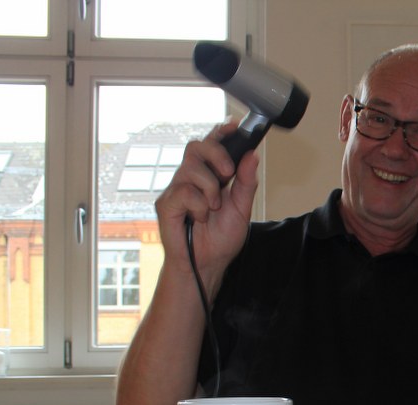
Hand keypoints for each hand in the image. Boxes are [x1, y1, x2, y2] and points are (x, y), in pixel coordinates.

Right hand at [154, 120, 259, 289]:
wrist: (208, 265)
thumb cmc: (220, 239)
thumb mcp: (242, 209)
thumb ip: (245, 183)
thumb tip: (252, 156)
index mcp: (210, 176)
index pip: (211, 145)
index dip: (219, 132)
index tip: (233, 126)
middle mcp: (191, 179)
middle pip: (196, 146)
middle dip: (216, 154)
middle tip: (228, 174)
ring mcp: (177, 190)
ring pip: (191, 168)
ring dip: (210, 188)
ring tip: (213, 209)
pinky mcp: (166, 204)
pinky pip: (183, 191)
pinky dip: (198, 205)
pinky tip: (199, 218)